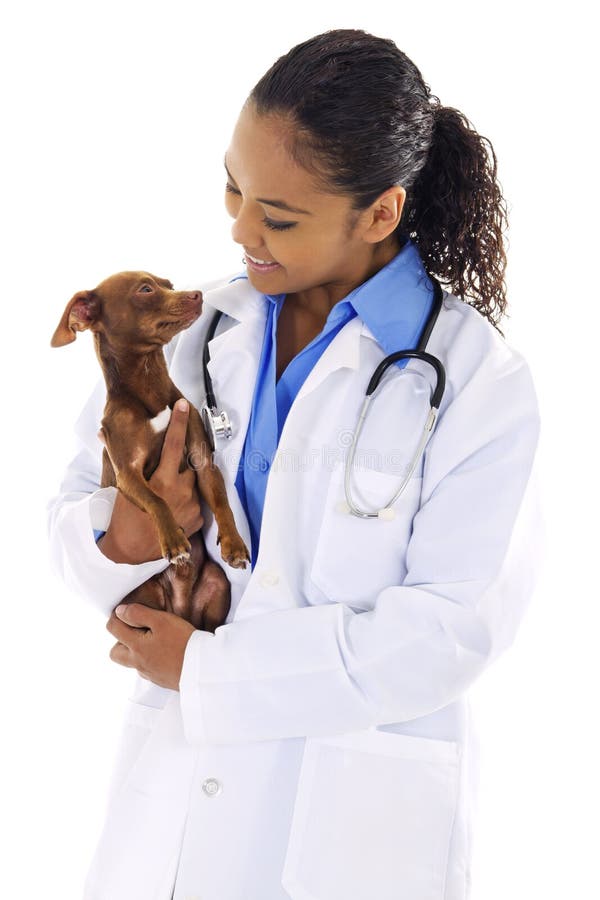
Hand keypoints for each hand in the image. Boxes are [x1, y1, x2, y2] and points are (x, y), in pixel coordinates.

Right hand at [98, 399, 204, 563]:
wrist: (133, 550)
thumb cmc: (123, 516)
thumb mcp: (120, 486)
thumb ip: (115, 457)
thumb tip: (102, 432)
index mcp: (160, 480)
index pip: (174, 444)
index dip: (179, 422)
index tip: (184, 405)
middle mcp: (180, 491)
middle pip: (189, 461)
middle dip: (182, 458)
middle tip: (170, 462)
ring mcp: (192, 505)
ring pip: (194, 480)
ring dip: (185, 479)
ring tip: (170, 490)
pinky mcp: (199, 518)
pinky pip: (197, 498)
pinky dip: (188, 497)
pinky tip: (176, 504)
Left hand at [106, 602, 195, 690]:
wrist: (202, 671)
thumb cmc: (183, 644)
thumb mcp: (162, 621)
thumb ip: (138, 614)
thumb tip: (120, 612)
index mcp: (136, 647)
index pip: (113, 628)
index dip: (117, 616)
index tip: (127, 611)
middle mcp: (138, 663)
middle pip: (115, 653)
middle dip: (120, 639)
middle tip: (136, 629)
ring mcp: (149, 674)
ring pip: (132, 662)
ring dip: (135, 651)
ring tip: (153, 640)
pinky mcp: (160, 680)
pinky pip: (147, 670)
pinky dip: (151, 660)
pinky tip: (165, 652)